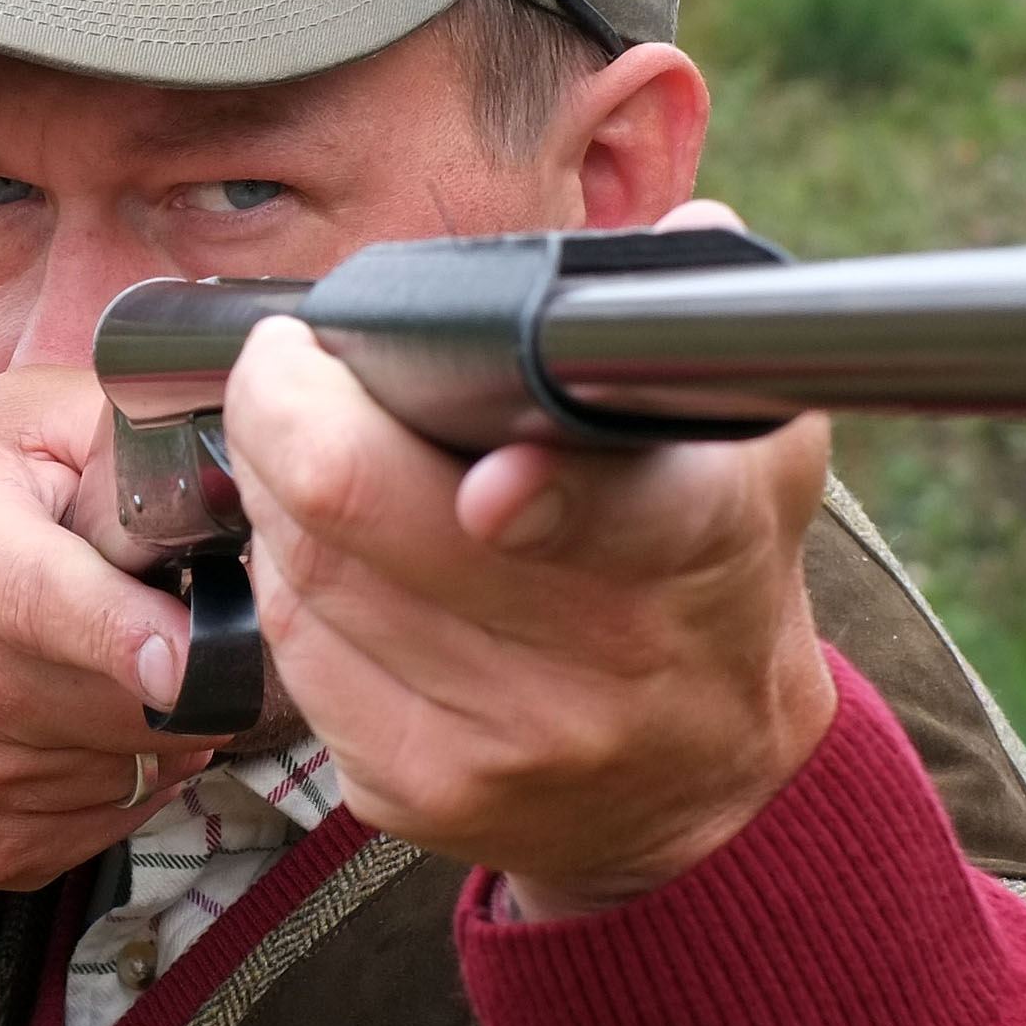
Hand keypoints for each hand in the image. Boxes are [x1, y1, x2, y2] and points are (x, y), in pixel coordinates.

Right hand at [0, 364, 225, 889]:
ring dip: (154, 726)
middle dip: (188, 672)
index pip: (43, 603)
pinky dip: (119, 780)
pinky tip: (81, 725)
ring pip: (133, 769)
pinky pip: (108, 826)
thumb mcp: (16, 424)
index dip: (130, 635)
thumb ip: (126, 432)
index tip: (197, 657)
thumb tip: (231, 477)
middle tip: (173, 625)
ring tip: (109, 669)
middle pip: (124, 706)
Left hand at [220, 316, 839, 917]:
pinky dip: (282, 578)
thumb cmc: (714, 581)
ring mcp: (494, 745)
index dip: (536, 493)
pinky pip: (290, 653)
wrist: (707, 791)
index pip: (610, 516)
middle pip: (359, 512)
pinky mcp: (409, 794)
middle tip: (288, 360)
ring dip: (270, 488)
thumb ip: (698, 335)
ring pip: (300, 575)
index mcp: (690, 554)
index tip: (484, 472)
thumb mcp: (755, 455)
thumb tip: (686, 232)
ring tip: (303, 441)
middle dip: (287, 406)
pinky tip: (318, 545)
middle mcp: (593, 667)